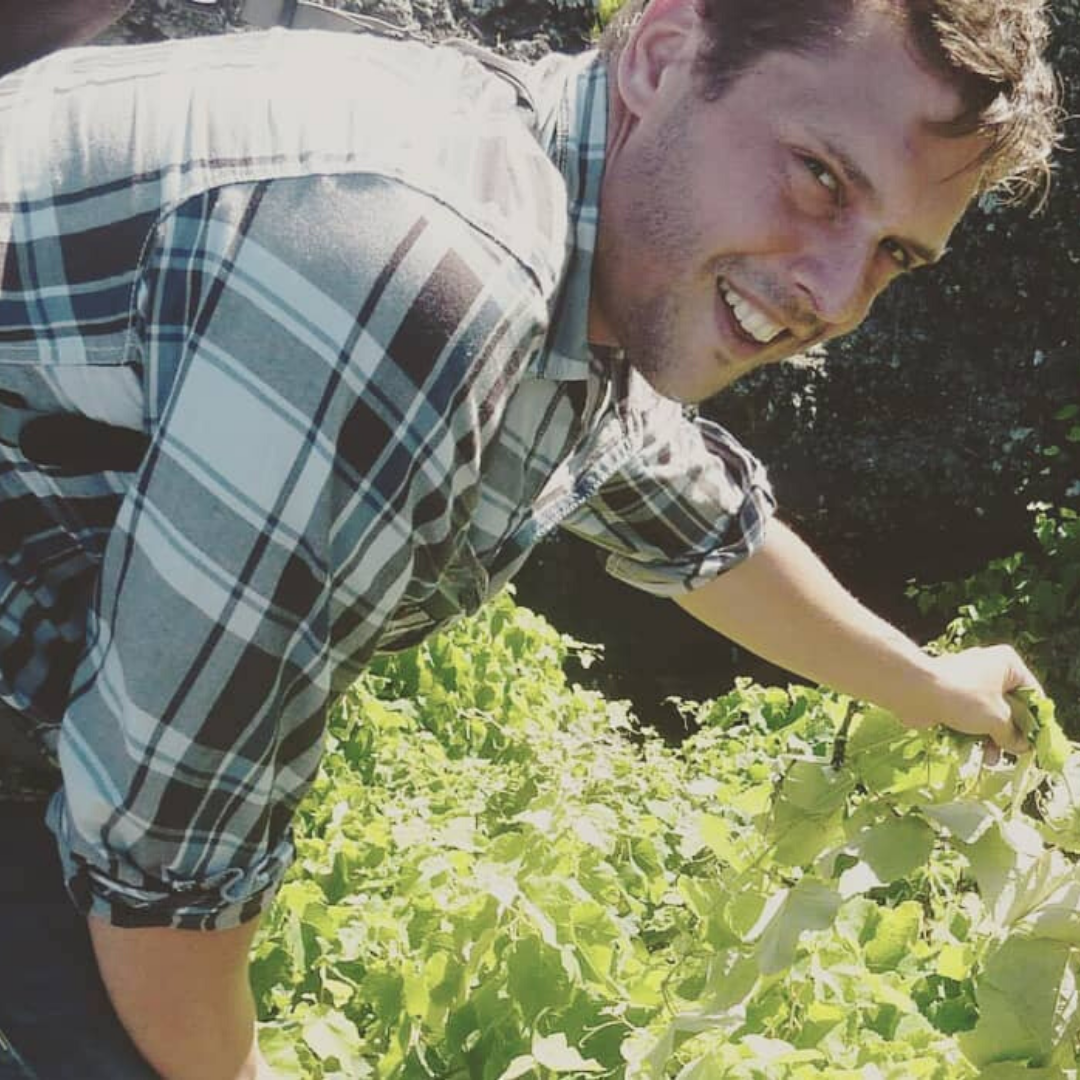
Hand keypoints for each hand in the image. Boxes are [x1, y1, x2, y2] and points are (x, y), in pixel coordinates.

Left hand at [896, 644, 1039, 756]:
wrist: (914, 691)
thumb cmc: (962, 698)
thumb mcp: (997, 718)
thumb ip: (1013, 734)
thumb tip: (1022, 747)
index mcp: (1007, 665)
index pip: (1032, 695)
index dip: (1035, 722)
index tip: (1035, 745)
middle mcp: (990, 669)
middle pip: (1010, 707)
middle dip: (1010, 734)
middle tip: (1012, 755)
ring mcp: (968, 682)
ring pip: (989, 715)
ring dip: (991, 739)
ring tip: (989, 759)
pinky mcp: (951, 696)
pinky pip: (969, 718)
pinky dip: (972, 733)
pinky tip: (971, 751)